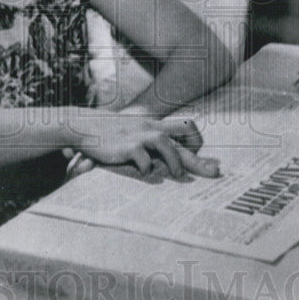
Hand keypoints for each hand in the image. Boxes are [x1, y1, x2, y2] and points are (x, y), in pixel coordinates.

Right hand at [73, 111, 218, 178]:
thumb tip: (159, 160)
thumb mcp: (131, 131)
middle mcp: (150, 128)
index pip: (185, 126)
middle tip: (215, 172)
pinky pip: (142, 158)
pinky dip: (147, 168)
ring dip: (175, 161)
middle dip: (199, 158)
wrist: (83, 125)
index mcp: (154, 124)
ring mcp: (138, 135)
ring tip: (178, 175)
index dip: (197, 141)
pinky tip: (145, 174)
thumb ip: (146, 140)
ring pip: (166, 144)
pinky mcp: (126, 146)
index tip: (203, 157)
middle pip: (183, 139)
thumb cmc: (108, 132)